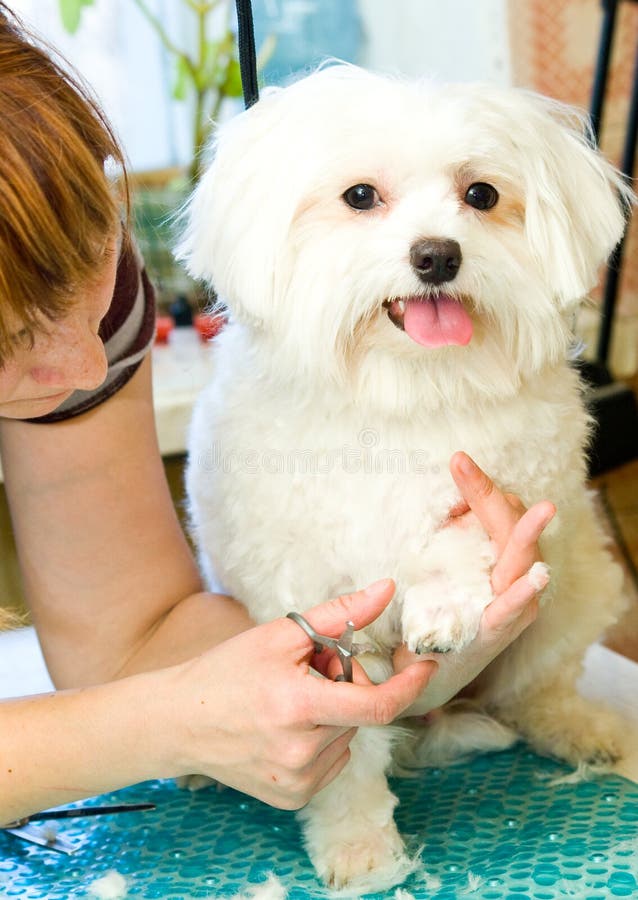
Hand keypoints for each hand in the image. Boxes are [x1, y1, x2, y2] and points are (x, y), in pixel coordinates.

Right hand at [166, 580, 435, 808]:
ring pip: (346, 737)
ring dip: (333, 714)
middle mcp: (301, 752)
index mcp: (299, 707)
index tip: (426, 667)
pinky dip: (321, 741)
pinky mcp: (292, 798)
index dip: (409, 686)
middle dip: (347, 685)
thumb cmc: (227, 671)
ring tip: (289, 701)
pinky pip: (331, 762)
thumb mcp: (280, 634)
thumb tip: (387, 590)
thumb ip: (340, 614)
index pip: (376, 705)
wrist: (178, 722)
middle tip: (309, 671)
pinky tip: (286, 729)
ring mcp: (297, 782)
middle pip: (358, 713)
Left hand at [393, 452, 554, 713]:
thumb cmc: (438, 609)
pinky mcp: (498, 632)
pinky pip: (510, 610)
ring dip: (526, 535)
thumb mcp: (440, 563)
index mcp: (499, 556)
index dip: (478, 485)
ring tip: (542, 511)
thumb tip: (450, 502)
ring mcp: (511, 605)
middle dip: (487, 495)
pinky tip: (535, 577)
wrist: (427, 666)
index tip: (457, 460)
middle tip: (462, 465)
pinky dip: (522, 594)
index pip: (494, 512)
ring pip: (521, 561)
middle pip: (508, 527)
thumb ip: (450, 534)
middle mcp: (512, 577)